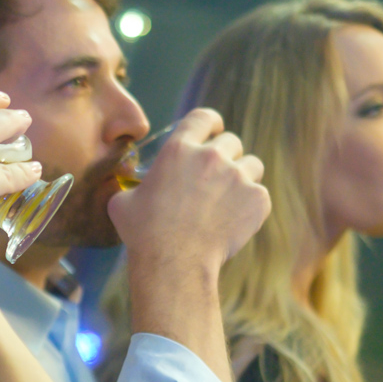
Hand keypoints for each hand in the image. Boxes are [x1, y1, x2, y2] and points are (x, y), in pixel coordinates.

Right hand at [108, 108, 268, 277]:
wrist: (174, 264)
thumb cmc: (144, 234)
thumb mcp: (123, 203)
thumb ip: (132, 186)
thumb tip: (130, 187)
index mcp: (178, 149)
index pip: (203, 117)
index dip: (211, 123)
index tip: (213, 131)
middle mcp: (211, 156)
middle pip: (231, 141)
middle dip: (226, 156)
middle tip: (216, 179)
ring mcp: (238, 177)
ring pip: (252, 165)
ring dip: (242, 178)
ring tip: (227, 201)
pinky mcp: (257, 199)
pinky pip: (260, 194)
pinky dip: (250, 206)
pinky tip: (233, 222)